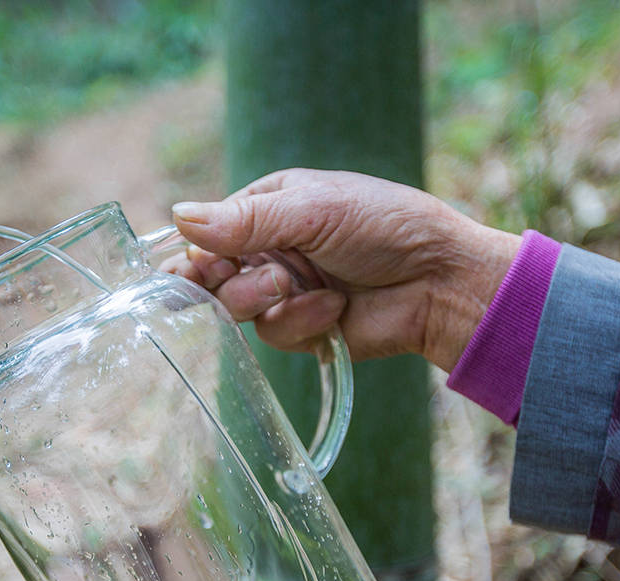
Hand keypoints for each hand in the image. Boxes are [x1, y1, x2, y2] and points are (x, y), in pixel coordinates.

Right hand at [167, 168, 519, 371]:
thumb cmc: (387, 227)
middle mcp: (270, 249)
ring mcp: (284, 291)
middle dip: (222, 280)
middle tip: (234, 276)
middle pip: (210, 275)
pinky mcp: (302, 329)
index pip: (207, 231)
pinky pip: (274, 334)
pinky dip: (301, 321)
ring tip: (296, 284)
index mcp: (268, 207)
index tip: (196, 265)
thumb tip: (179, 216)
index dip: (197, 251)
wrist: (440, 282)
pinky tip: (334, 307)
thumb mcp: (313, 210)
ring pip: (235, 308)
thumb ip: (246, 220)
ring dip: (264, 297)